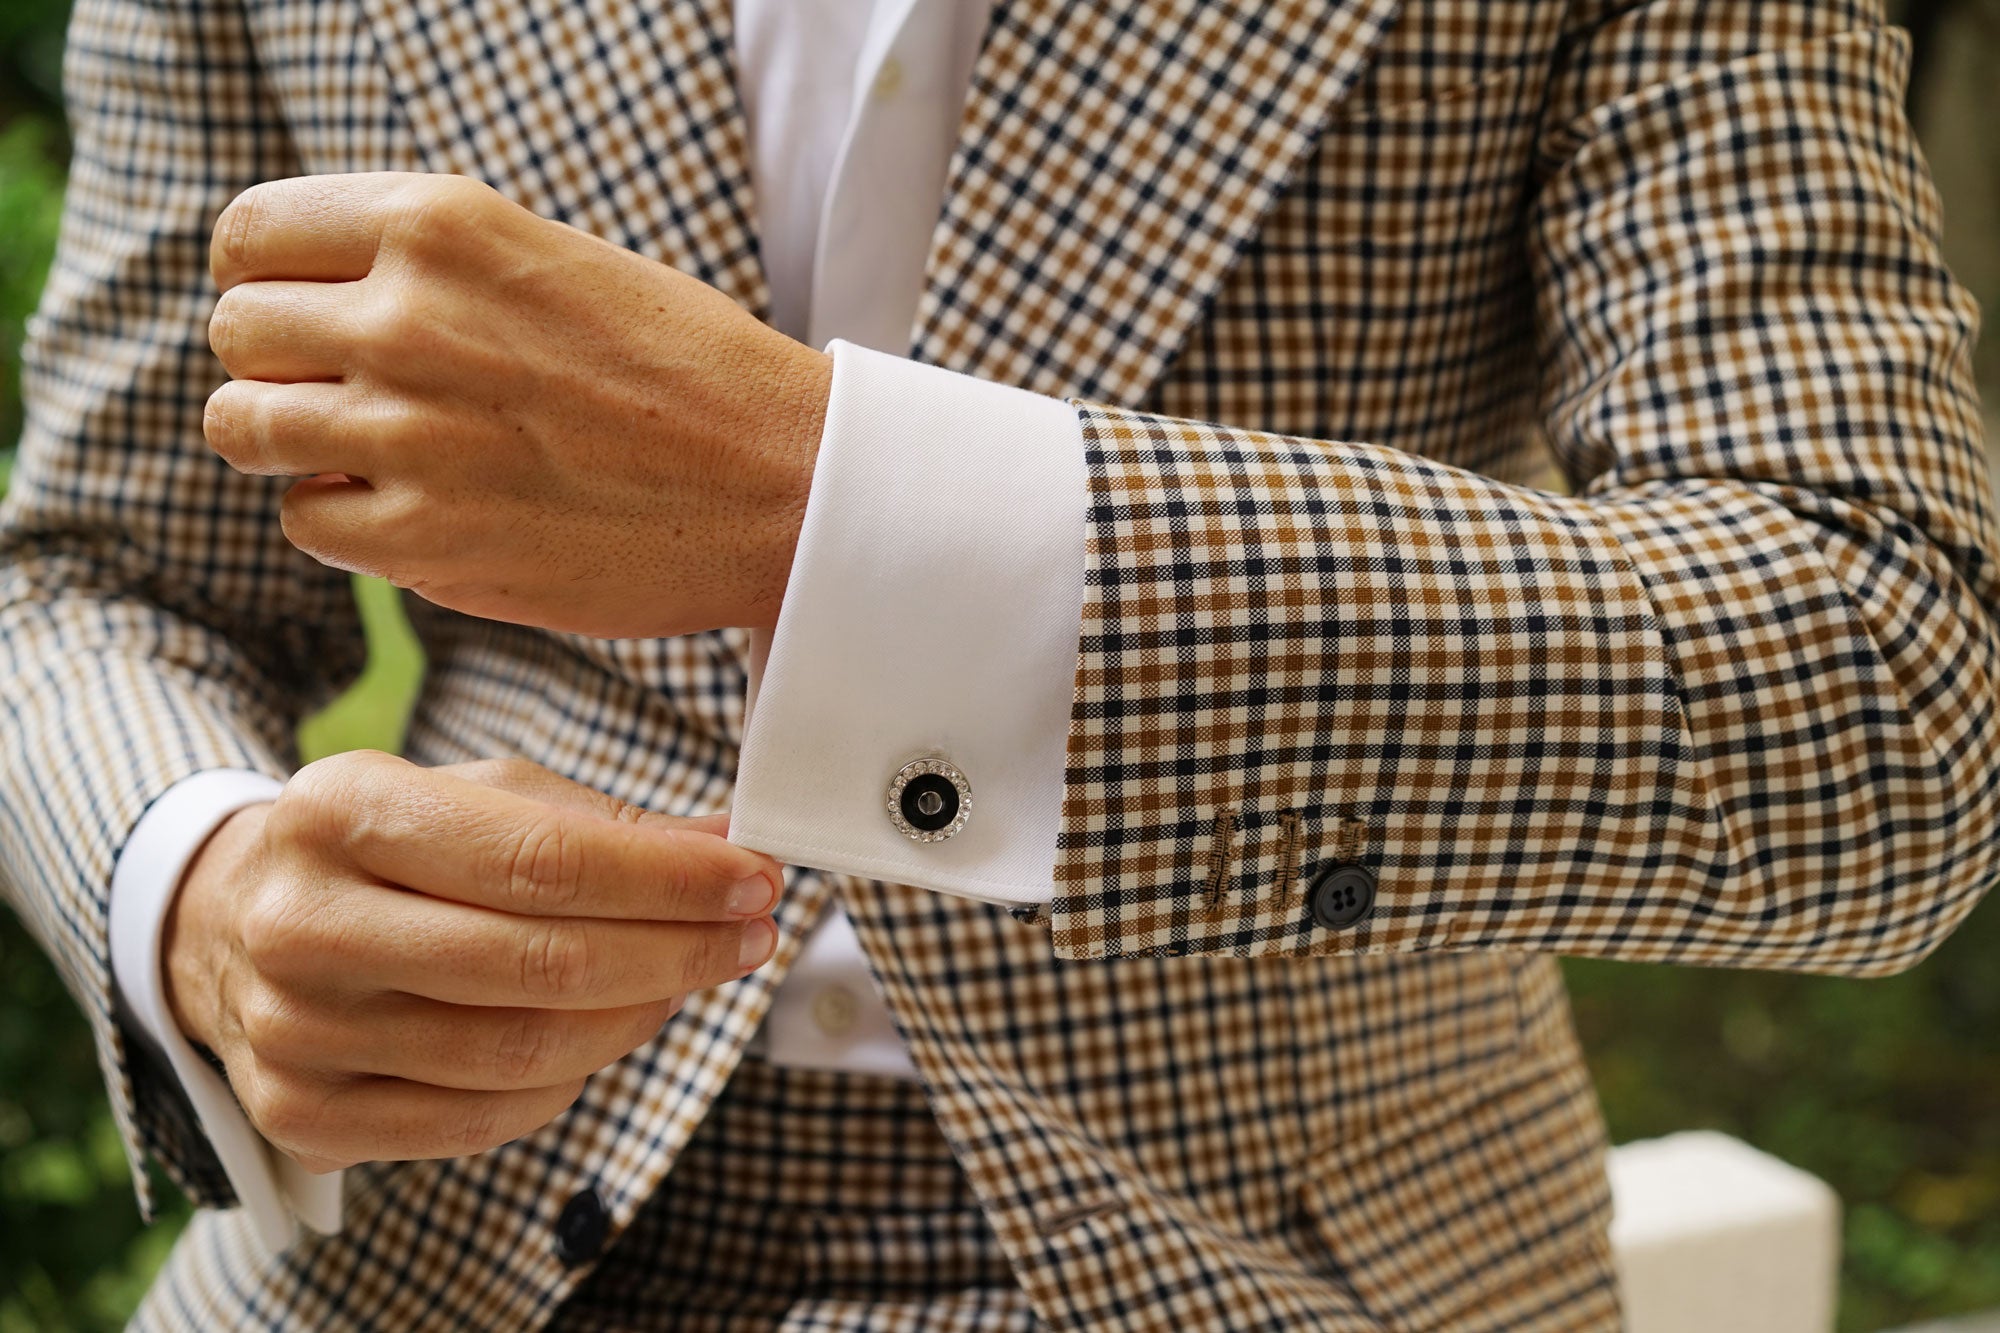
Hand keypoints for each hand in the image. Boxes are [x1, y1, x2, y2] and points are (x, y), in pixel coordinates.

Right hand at [161, 752, 782, 1171]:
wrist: (226, 923)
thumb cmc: (383, 848)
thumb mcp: (470, 793)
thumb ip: (597, 821)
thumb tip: (727, 847)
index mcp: (340, 809)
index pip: (541, 859)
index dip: (667, 880)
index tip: (755, 877)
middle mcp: (303, 922)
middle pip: (538, 965)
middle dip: (675, 951)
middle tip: (749, 934)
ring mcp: (295, 1031)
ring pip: (520, 1052)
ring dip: (638, 1016)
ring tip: (686, 978)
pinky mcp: (304, 1115)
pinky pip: (483, 1119)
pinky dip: (572, 1078)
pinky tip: (610, 1031)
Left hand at [202, 172, 830, 637]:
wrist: (783, 484)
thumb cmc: (684, 371)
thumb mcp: (550, 259)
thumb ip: (428, 264)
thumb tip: (313, 299)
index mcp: (440, 225)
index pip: (249, 236)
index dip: (265, 279)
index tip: (302, 313)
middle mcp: (407, 319)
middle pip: (237, 333)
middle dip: (280, 364)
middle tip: (352, 393)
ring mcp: (407, 434)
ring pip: (244, 427)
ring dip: (294, 443)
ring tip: (375, 452)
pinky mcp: (423, 539)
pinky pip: (304, 520)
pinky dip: (344, 519)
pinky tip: (419, 509)